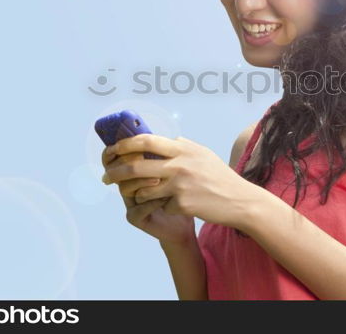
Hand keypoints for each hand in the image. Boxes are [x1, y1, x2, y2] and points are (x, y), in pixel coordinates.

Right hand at [101, 145, 195, 244]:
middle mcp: (128, 185)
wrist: (186, 218)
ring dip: (142, 182)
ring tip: (160, 180)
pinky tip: (166, 198)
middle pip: (117, 171)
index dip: (114, 150)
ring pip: (126, 188)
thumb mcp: (175, 169)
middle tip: (142, 159)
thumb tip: (169, 136)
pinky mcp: (135, 218)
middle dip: (128, 163)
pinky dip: (150, 202)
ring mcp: (130, 202)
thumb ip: (167, 156)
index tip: (124, 143)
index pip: (115, 157)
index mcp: (134, 170)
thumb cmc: (181, 191)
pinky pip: (137, 209)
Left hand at [103, 134, 260, 228]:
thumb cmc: (219, 177)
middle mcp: (179, 163)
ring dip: (133, 192)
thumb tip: (162, 138)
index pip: (146, 141)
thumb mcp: (202, 154)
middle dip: (116, 172)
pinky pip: (159, 204)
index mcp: (183, 148)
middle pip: (136, 166)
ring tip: (133, 194)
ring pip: (142, 189)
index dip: (124, 144)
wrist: (239, 201)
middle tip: (106, 177)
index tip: (112, 150)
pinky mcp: (181, 203)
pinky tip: (170, 206)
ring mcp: (180, 184)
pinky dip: (159, 205)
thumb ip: (182, 146)